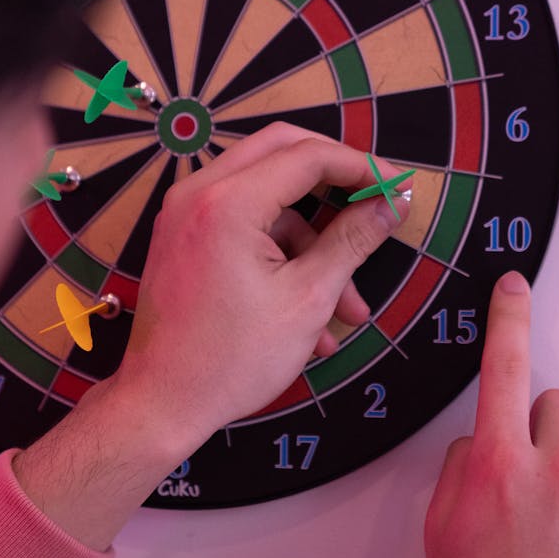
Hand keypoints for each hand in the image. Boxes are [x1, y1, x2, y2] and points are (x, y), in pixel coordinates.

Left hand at [15, 123, 407, 548]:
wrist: (162, 405)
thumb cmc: (232, 359)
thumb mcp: (307, 298)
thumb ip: (352, 240)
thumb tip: (391, 204)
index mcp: (229, 202)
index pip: (308, 155)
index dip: (360, 168)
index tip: (396, 190)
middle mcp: (199, 193)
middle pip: (282, 152)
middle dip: (335, 180)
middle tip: (372, 205)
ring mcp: (186, 214)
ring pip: (267, 198)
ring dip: (312, 240)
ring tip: (348, 307)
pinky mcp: (185, 238)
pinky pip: (244, 225)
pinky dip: (281, 256)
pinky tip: (312, 317)